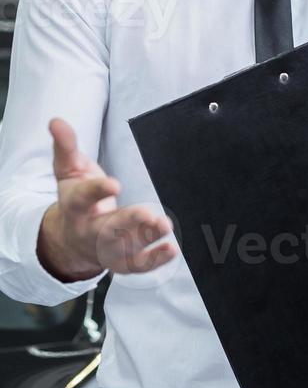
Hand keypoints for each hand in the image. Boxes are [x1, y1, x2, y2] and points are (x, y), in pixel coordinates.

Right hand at [37, 117, 176, 280]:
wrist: (71, 239)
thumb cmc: (76, 198)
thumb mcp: (68, 171)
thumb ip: (66, 147)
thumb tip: (56, 121)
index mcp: (75, 206)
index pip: (84, 198)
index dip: (98, 191)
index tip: (114, 183)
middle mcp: (88, 231)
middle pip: (107, 229)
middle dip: (128, 222)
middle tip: (148, 214)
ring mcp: (105, 249)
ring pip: (125, 249)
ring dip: (146, 239)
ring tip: (165, 225)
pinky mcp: (121, 263)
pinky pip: (138, 266)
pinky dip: (155, 260)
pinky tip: (172, 249)